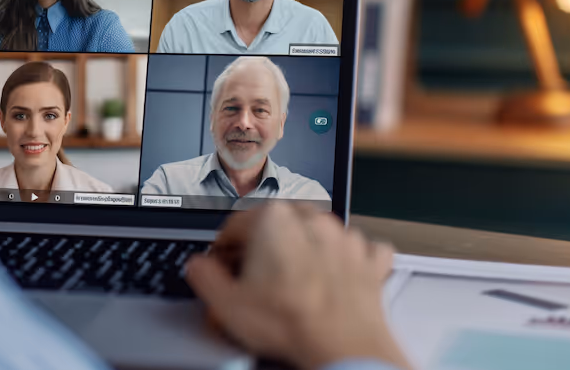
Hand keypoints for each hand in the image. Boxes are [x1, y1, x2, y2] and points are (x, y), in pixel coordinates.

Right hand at [185, 203, 411, 369]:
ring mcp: (345, 238)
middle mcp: (311, 219)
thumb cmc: (290, 324)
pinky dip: (349, 259)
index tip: (224, 268)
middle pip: (277, 224)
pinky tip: (338, 275)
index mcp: (272, 219)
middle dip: (265, 246)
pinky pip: (359, 249)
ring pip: (319, 232)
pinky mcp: (370, 260)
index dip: (224, 251)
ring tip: (296, 281)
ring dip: (306, 249)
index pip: (235, 226)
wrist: (344, 349)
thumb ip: (203, 276)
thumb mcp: (225, 304)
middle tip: (257, 277)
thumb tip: (199, 266)